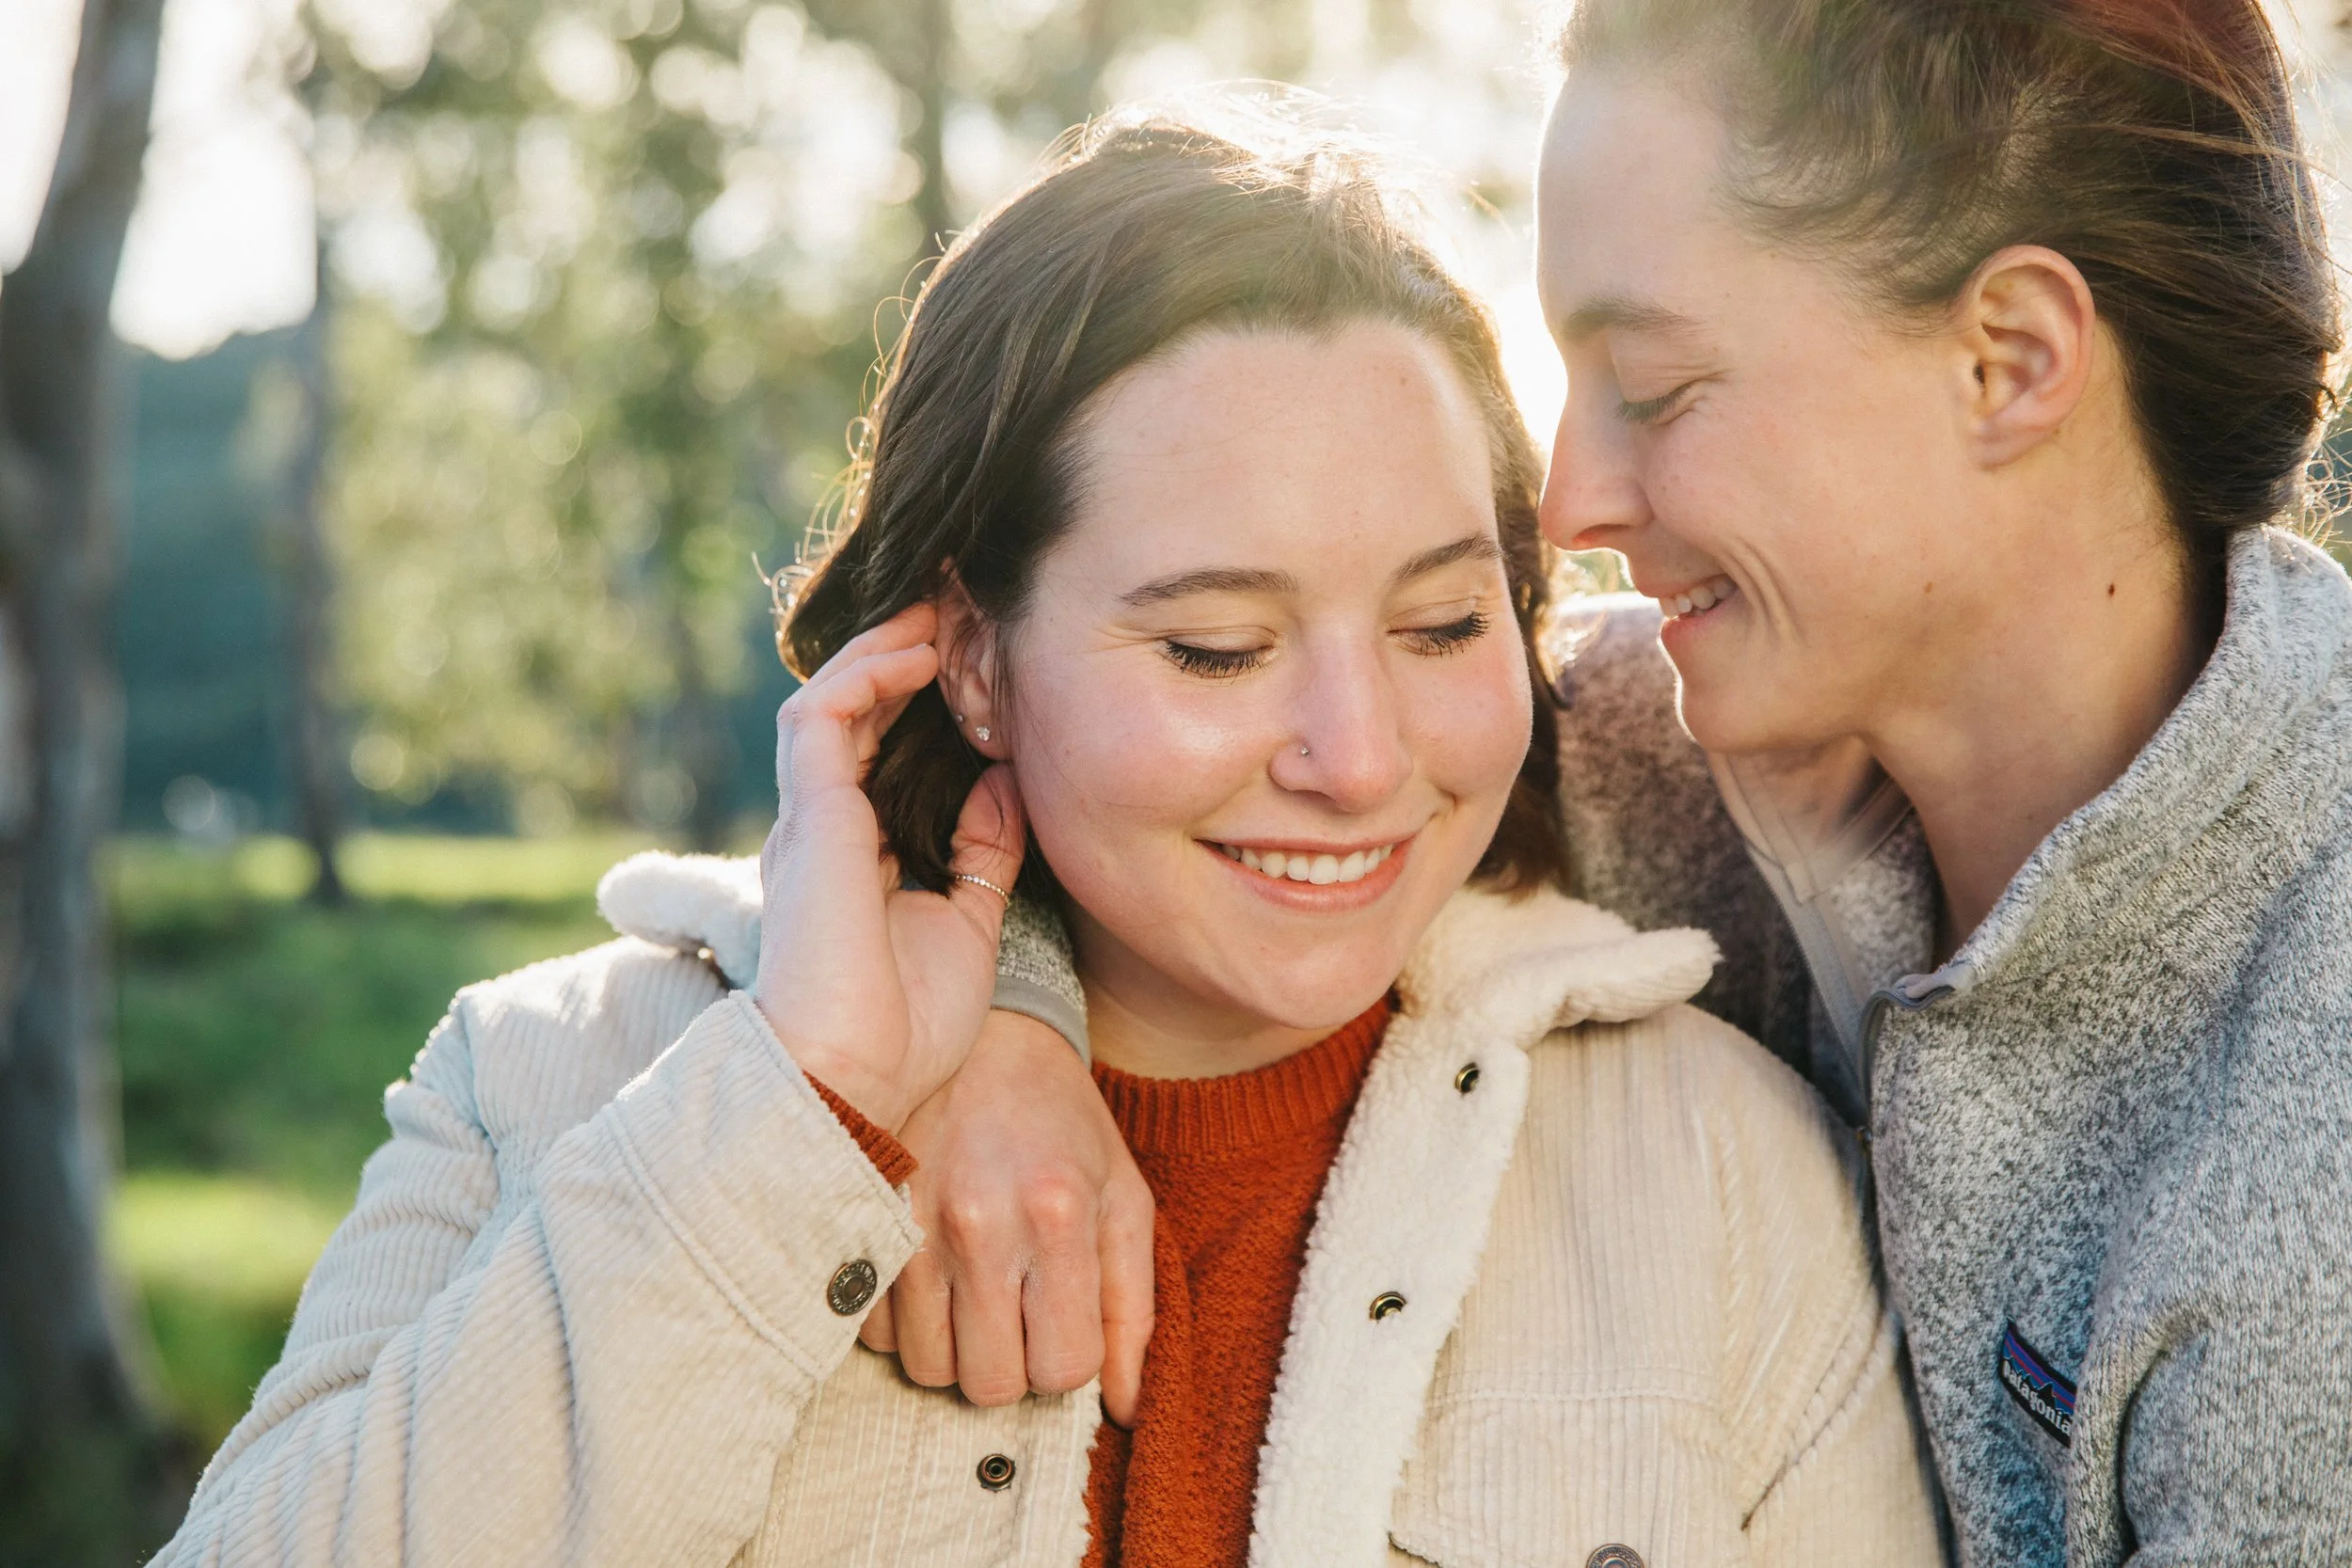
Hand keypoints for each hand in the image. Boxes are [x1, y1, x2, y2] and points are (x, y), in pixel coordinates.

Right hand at [753, 604, 1024, 1132]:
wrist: (855, 1077)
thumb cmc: (907, 1027)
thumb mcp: (968, 923)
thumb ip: (983, 853)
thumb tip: (1006, 785)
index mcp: (855, 858)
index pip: (876, 753)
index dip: (913, 702)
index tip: (966, 664)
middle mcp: (822, 830)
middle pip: (849, 716)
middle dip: (895, 658)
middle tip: (951, 612)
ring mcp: (808, 821)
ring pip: (829, 702)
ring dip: (881, 652)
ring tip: (936, 615)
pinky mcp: (808, 815)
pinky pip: (821, 716)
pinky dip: (865, 674)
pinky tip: (915, 653)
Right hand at [860, 1010, 1155, 1425]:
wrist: (982, 1035)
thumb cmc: (1063, 1126)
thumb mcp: (1122, 1199)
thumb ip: (1132, 1308)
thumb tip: (1127, 1410)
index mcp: (1057, 1215)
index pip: (1064, 1370)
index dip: (1068, 1360)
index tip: (1062, 1319)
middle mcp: (979, 1225)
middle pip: (991, 1385)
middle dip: (1012, 1365)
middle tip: (1017, 1311)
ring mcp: (909, 1225)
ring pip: (928, 1369)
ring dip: (956, 1348)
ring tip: (973, 1290)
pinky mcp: (860, 1222)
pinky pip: (873, 1333)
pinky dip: (903, 1322)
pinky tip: (929, 1275)